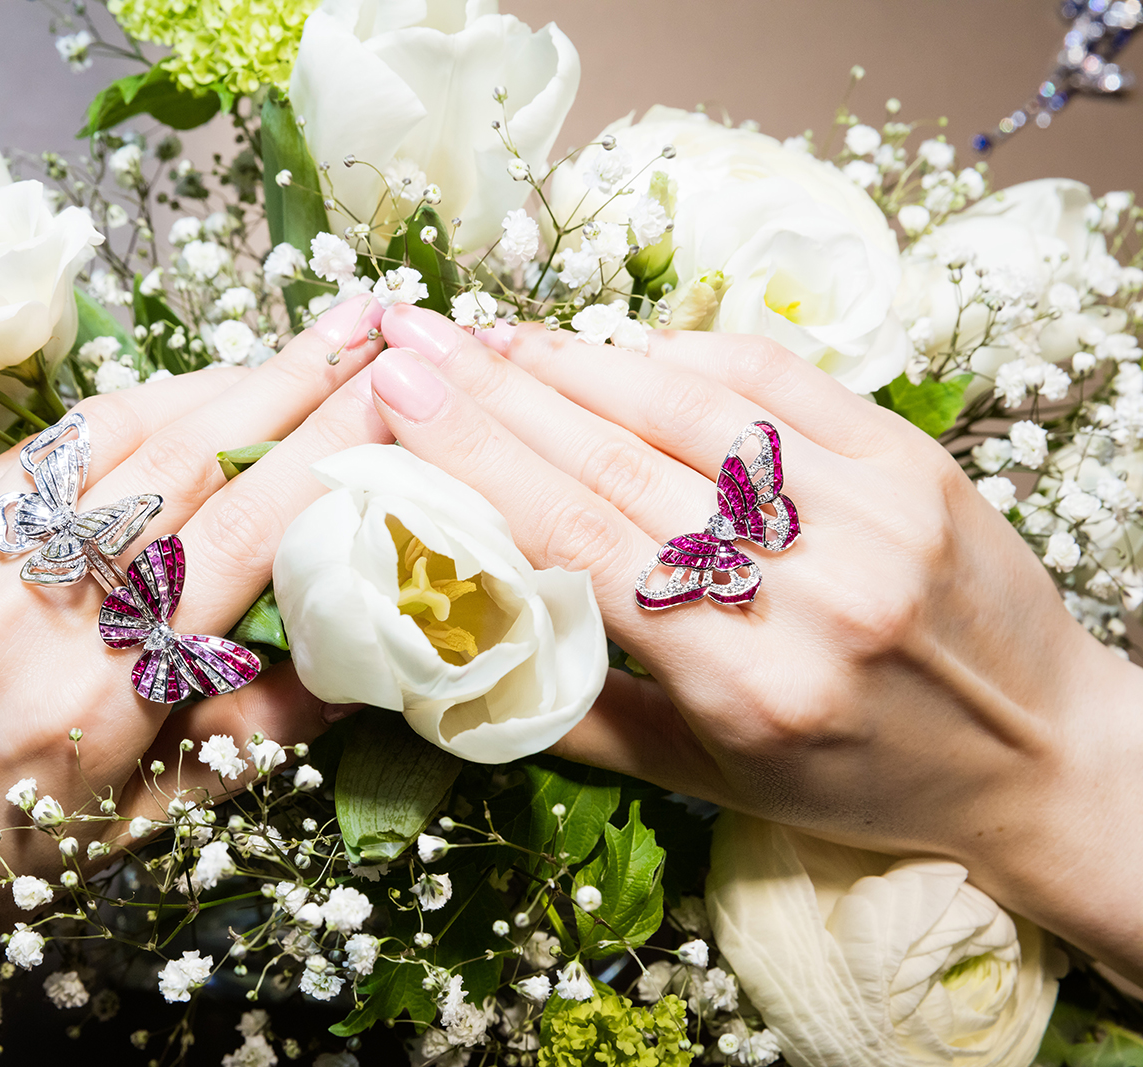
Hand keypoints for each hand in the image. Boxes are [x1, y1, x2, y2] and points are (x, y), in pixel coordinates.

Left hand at [0, 297, 390, 1065]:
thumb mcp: (128, 833)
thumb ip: (249, 738)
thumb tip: (361, 653)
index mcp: (97, 700)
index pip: (247, 537)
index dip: (331, 448)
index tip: (396, 390)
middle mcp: (27, 613)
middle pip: (189, 458)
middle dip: (293, 379)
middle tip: (368, 325)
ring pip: (111, 434)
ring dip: (214, 383)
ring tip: (289, 354)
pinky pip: (36, 452)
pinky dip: (118, 417)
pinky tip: (172, 400)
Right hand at [372, 304, 1142, 982]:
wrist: (1044, 759)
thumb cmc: (857, 781)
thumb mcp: (705, 784)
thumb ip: (575, 715)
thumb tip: (447, 647)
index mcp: (751, 683)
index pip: (585, 540)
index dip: (482, 458)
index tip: (402, 395)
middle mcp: (814, 590)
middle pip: (623, 461)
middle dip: (502, 392)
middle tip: (416, 340)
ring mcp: (874, 512)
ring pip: (693, 408)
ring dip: (577, 363)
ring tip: (493, 340)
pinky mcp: (912, 461)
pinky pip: (775, 382)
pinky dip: (680, 356)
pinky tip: (613, 352)